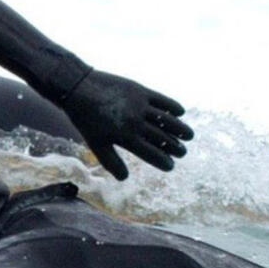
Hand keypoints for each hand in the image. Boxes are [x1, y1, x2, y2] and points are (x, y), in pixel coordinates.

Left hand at [61, 69, 193, 179]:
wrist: (79, 88)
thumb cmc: (86, 120)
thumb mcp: (96, 144)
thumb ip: (111, 162)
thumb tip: (125, 178)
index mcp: (125, 137)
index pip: (151, 153)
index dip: (164, 161)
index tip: (171, 166)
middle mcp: (135, 122)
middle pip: (162, 138)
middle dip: (175, 147)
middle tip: (182, 152)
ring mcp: (139, 105)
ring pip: (167, 120)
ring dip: (180, 129)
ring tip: (189, 136)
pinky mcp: (140, 90)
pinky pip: (162, 100)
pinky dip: (173, 106)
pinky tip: (181, 112)